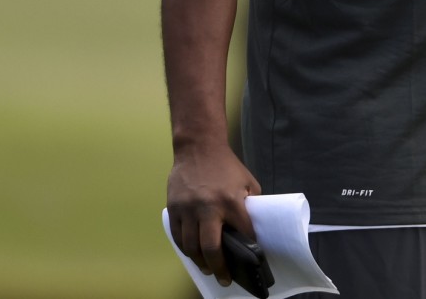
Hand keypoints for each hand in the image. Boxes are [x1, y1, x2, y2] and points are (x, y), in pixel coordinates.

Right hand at [166, 143, 261, 286]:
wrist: (199, 147)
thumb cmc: (227, 165)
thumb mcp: (247, 181)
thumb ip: (250, 204)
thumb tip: (252, 225)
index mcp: (231, 200)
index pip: (242, 232)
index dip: (249, 247)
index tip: (252, 258)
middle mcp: (208, 208)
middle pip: (211, 248)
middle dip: (219, 267)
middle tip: (224, 278)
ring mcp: (188, 209)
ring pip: (191, 246)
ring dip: (200, 261)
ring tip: (209, 267)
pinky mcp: (174, 209)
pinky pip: (177, 236)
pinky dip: (185, 248)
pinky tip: (193, 253)